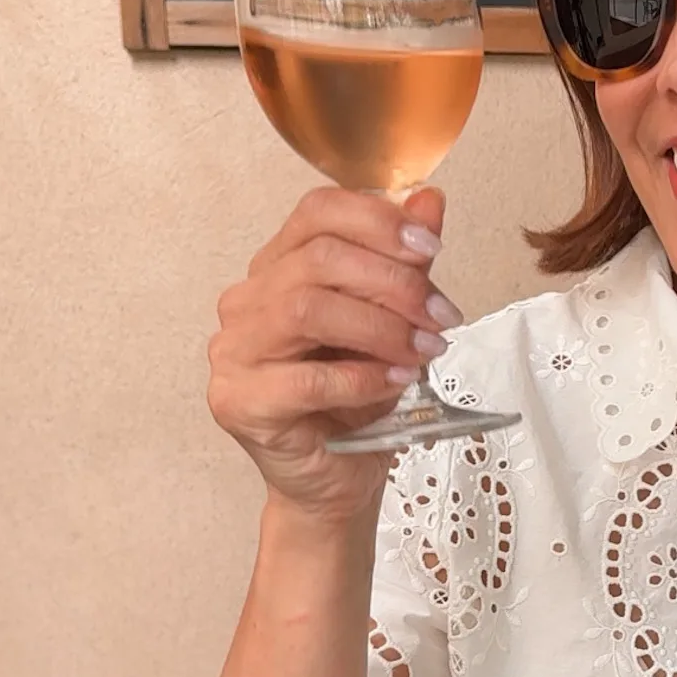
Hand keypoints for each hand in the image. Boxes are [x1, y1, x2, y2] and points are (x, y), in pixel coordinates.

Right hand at [207, 185, 460, 523]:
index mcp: (278, 267)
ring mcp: (234, 351)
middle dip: (394, 283)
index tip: (431, 249)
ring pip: (306, 310)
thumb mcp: (394, 321)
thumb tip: (430, 199)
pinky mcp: (238, 401)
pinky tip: (396, 383)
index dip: (378, 222)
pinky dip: (362, 378)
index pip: (317, 212)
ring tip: (426, 351)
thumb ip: (406, 262)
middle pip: (318, 259)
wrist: (337, 477)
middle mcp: (247, 301)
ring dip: (381, 328)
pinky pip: (305, 380)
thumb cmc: (359, 398)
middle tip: (442, 315)